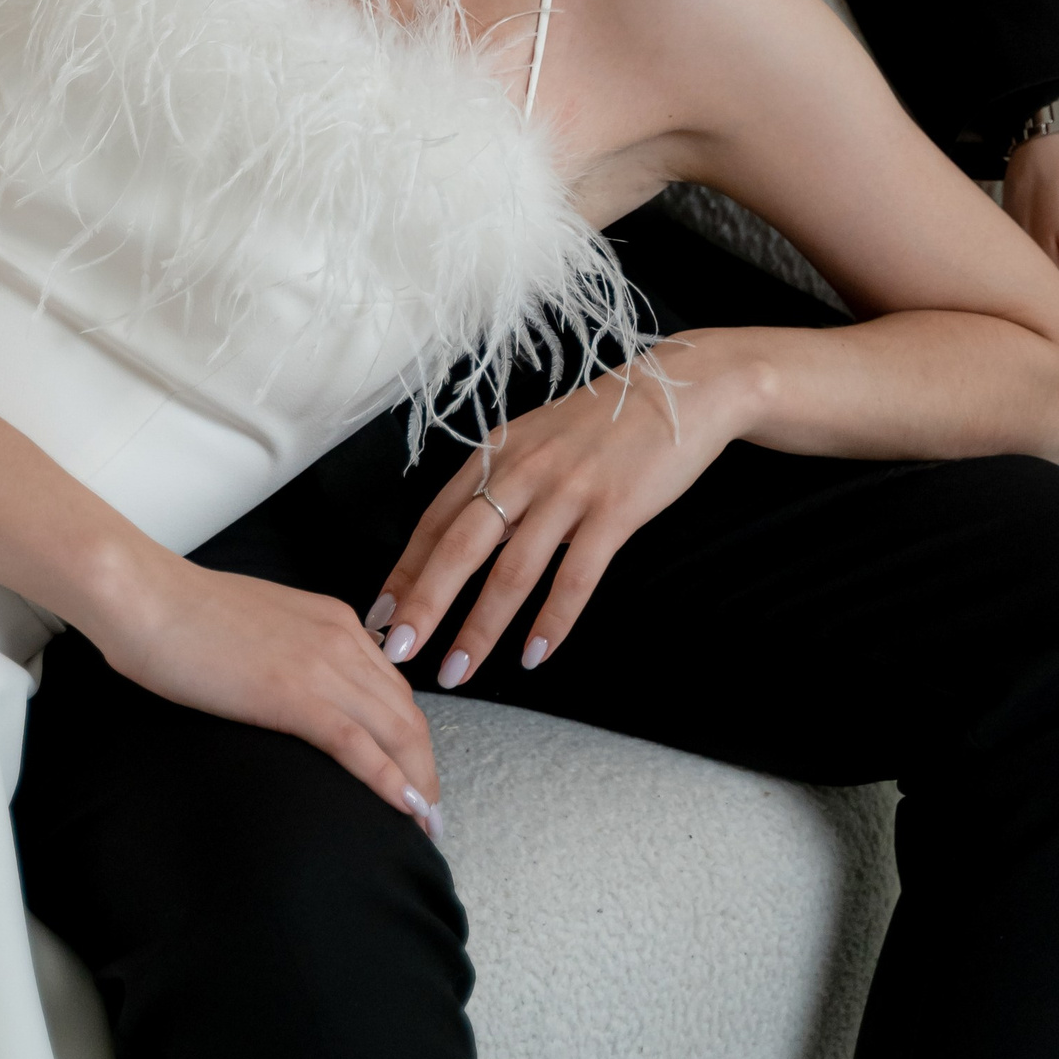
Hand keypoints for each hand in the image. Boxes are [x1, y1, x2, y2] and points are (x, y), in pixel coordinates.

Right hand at [97, 555, 444, 840]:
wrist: (148, 598)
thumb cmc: (185, 614)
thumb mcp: (260, 627)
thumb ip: (292, 652)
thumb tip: (295, 689)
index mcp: (333, 620)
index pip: (393, 686)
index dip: (409, 737)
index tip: (412, 774)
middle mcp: (341, 638)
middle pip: (406, 713)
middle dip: (424, 768)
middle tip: (428, 815)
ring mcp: (321, 664)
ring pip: (396, 731)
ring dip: (418, 783)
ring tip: (424, 826)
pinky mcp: (294, 694)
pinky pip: (358, 744)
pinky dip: (389, 782)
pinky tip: (404, 811)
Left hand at [366, 347, 748, 688]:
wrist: (678, 389)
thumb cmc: (605, 423)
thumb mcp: (538, 441)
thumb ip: (503, 487)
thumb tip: (465, 543)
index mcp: (497, 452)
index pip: (436, 518)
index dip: (405, 569)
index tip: (380, 613)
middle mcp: (523, 469)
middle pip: (460, 545)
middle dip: (424, 603)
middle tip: (397, 650)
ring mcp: (568, 489)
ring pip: (512, 569)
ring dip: (480, 626)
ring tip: (458, 669)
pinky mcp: (614, 509)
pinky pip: (576, 575)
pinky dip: (553, 620)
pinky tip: (536, 654)